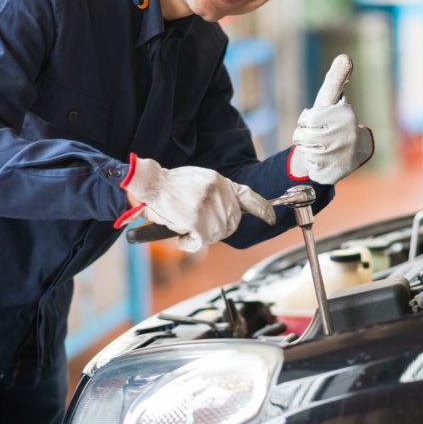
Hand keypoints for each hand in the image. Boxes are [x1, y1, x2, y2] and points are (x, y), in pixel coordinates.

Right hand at [122, 156, 275, 251]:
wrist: (151, 183)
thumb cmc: (168, 184)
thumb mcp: (199, 180)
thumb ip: (214, 194)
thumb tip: (222, 211)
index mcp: (221, 183)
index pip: (248, 197)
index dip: (262, 209)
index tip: (271, 218)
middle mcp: (220, 195)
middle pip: (231, 224)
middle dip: (217, 229)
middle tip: (198, 225)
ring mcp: (210, 209)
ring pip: (214, 235)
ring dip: (198, 235)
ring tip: (183, 224)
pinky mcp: (197, 223)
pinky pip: (198, 243)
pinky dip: (187, 243)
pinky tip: (180, 235)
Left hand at [289, 54, 373, 183]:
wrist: (352, 153)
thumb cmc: (334, 121)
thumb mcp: (333, 100)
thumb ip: (336, 78)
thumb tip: (346, 56)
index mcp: (345, 115)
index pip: (306, 120)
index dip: (305, 121)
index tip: (313, 121)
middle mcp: (347, 135)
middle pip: (302, 137)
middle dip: (302, 136)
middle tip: (314, 136)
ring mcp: (342, 156)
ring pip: (305, 153)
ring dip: (307, 150)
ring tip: (320, 148)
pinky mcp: (335, 174)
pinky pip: (310, 169)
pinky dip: (312, 166)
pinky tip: (324, 161)